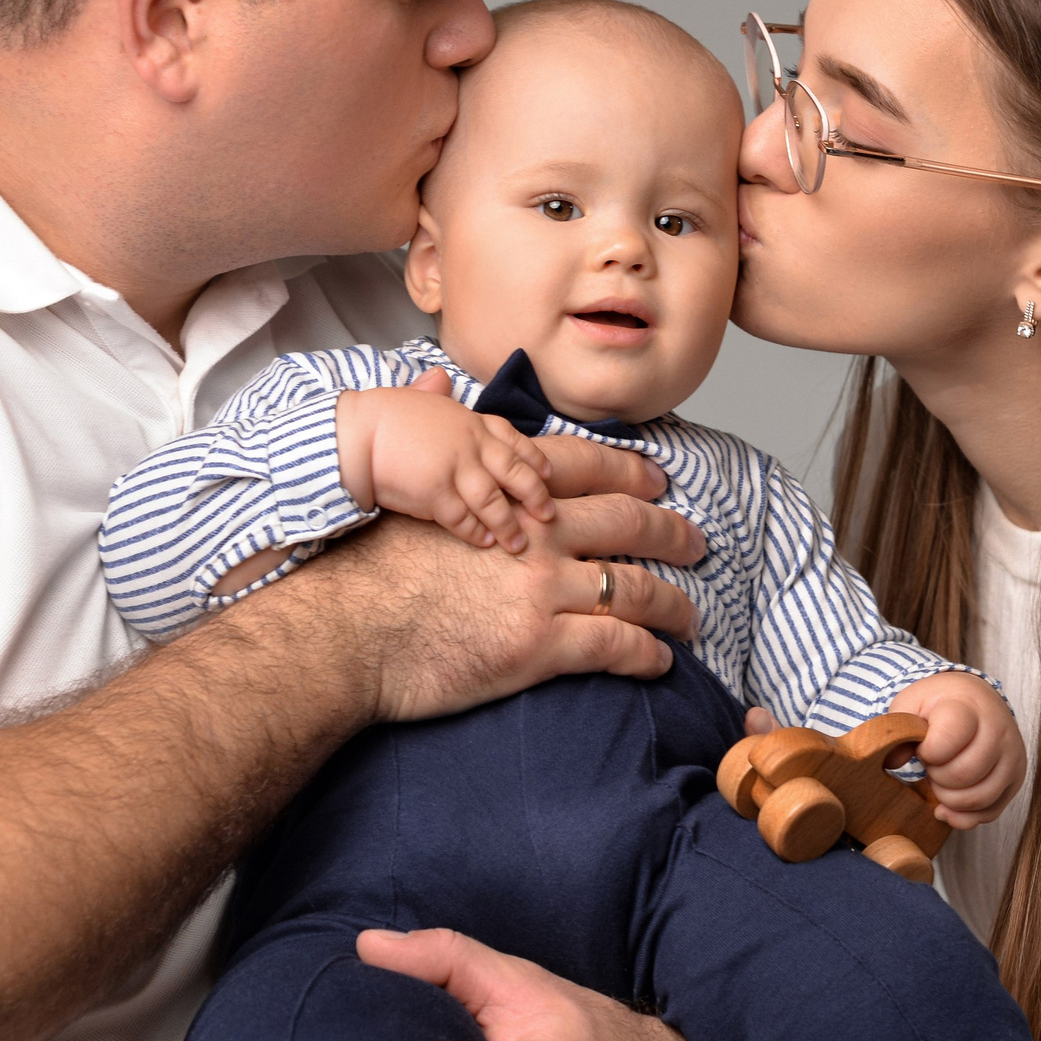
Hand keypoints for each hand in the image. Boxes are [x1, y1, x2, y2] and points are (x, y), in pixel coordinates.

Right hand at [318, 435, 707, 723]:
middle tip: (695, 542)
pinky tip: (660, 661)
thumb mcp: (405, 485)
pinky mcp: (542, 646)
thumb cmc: (366, 569)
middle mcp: (537, 536)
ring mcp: (544, 590)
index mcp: (506, 493)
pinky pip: (617, 645)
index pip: (585, 468)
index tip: (658, 478)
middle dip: (671, 532)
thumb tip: (434, 379)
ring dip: (673, 602)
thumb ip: (430, 432)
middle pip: (628, 522)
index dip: (631, 471)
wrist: (345, 631)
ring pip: (636, 588)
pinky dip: (648, 653)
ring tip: (689, 614)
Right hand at [338, 370, 555, 552]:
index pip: (512, 439)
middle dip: (535, 495)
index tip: (548, 473)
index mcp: (468, 421)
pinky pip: (464, 520)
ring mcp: (456, 470)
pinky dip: (476, 533)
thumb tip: (438, 378)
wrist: (355, 435)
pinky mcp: (437, 495)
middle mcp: (470, 445)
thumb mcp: (413, 395)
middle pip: (515, 473)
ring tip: (518, 543)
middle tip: (548, 514)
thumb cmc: (380, 415)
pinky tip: (485, 543)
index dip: (533, 458)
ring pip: (494, 503)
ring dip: (508, 525)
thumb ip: (432, 391)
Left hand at [891, 671, 1025, 829]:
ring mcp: (1012, 757)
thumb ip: (898, 730)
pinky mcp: (1016, 779)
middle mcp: (999, 731)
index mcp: (970, 707)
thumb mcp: (912, 703)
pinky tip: (947, 804)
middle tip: (933, 764)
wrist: (977, 700)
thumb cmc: (941, 704)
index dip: (927, 752)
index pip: (946, 742)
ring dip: (949, 798)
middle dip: (936, 777)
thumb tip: (893, 763)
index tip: (924, 746)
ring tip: (941, 779)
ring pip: (979, 799)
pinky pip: (990, 812)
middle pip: (962, 775)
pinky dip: (964, 816)